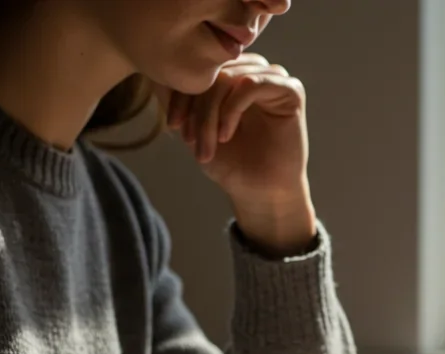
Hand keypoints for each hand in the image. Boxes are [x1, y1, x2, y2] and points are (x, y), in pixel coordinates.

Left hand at [161, 53, 315, 254]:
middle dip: (196, 108)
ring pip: (228, 78)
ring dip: (211, 114)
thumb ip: (181, 102)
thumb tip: (154, 78)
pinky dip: (231, 110)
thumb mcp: (195, 129)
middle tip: (190, 140)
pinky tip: (226, 135)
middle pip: (213, 72)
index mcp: (233, 75)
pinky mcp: (290, 91)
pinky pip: (251, 85)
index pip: (200, 69)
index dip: (180, 94)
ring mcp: (273, 78)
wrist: (259, 193)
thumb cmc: (231, 163)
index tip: (173, 126)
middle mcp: (254, 71)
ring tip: (208, 145)